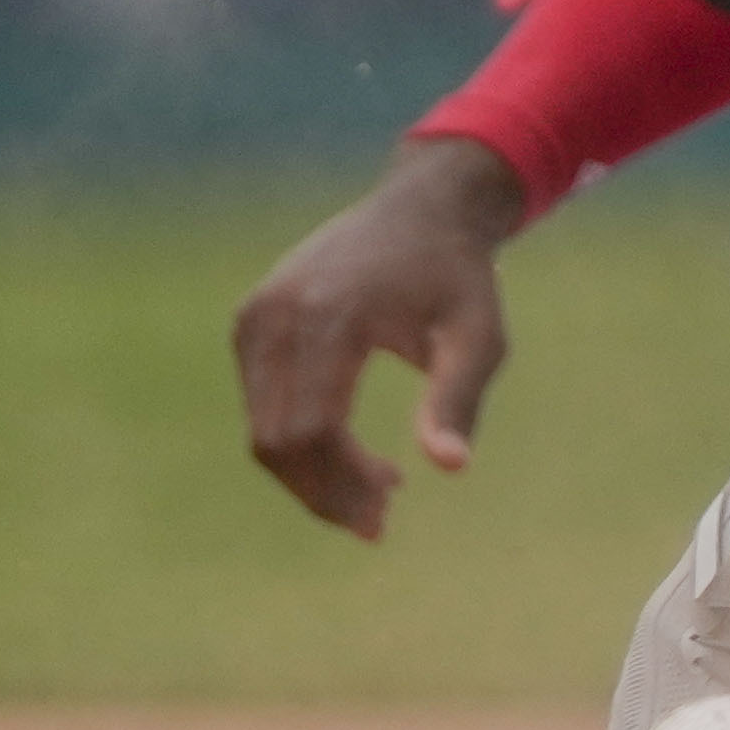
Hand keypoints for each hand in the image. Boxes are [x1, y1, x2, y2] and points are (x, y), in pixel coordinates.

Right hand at [231, 132, 530, 541]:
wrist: (421, 209)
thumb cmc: (458, 277)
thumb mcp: (479, 334)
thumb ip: (460, 397)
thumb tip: (451, 467)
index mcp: (332, 313)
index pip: (314, 428)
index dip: (344, 484)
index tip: (389, 508)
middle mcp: (278, 312)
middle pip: (277, 440)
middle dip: (324, 494)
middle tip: (380, 519)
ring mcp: (255, 315)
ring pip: (261, 432)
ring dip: (311, 477)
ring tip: (378, 485)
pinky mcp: (250, 322)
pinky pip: (260, 406)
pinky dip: (297, 444)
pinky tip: (349, 452)